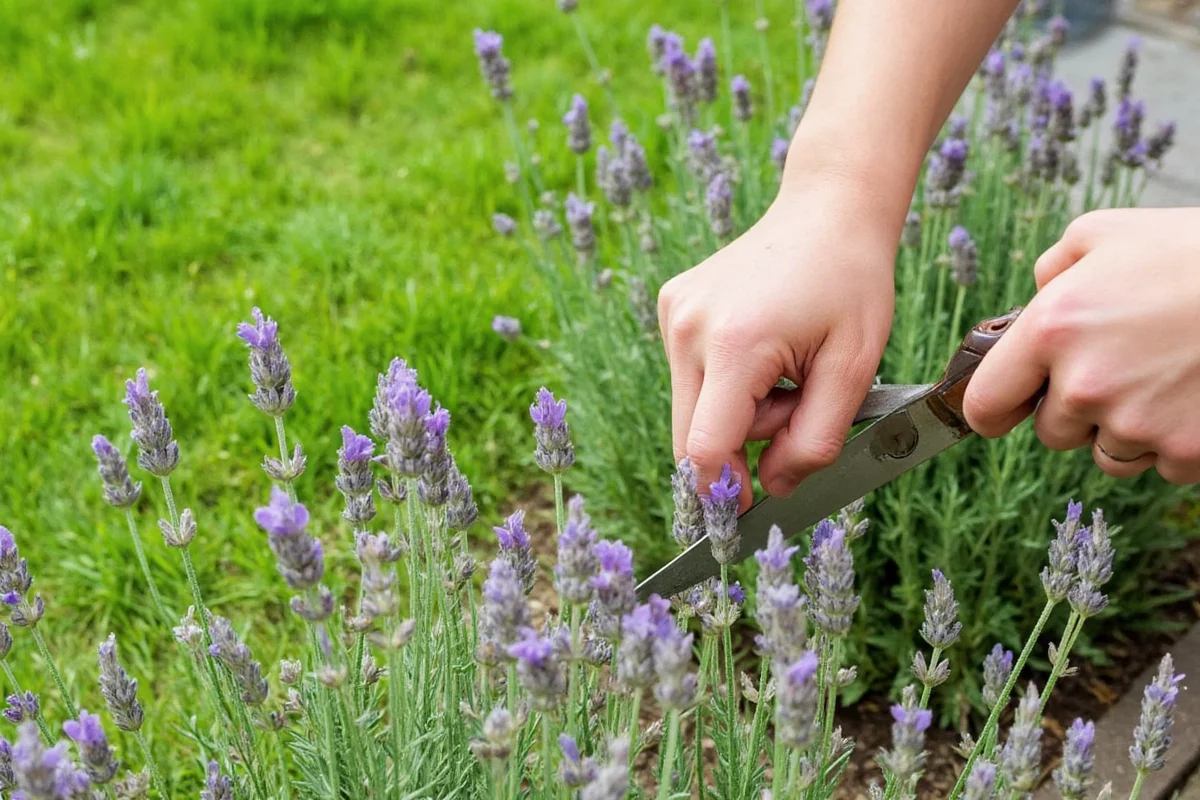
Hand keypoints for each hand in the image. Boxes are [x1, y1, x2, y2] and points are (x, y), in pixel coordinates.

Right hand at [657, 177, 898, 508]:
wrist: (828, 209)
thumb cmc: (852, 283)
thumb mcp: (854, 370)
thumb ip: (815, 441)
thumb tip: (771, 486)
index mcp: (736, 344)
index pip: (707, 448)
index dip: (727, 490)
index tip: (747, 510)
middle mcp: (689, 328)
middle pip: (691, 436)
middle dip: (741, 445)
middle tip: (796, 409)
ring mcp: (673, 314)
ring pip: (691, 410)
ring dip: (737, 413)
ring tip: (785, 371)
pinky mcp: (671, 307)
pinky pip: (689, 377)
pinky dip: (726, 384)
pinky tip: (761, 349)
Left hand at [964, 208, 1199, 484]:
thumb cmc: (1193, 251)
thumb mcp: (1105, 232)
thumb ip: (1053, 270)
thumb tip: (1036, 298)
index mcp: (1051, 331)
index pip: (985, 406)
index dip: (997, 408)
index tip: (1010, 406)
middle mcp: (1085, 385)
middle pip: (1052, 432)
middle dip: (1077, 408)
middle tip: (1123, 365)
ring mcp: (1138, 424)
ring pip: (1108, 454)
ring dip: (1125, 428)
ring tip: (1165, 377)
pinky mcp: (1186, 452)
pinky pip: (1161, 465)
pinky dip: (1175, 441)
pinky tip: (1194, 396)